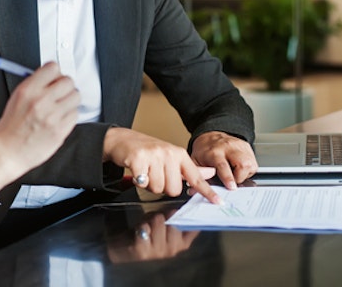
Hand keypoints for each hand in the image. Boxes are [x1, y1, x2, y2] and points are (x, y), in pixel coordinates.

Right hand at [0, 62, 78, 178]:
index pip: (53, 67)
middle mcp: (41, 101)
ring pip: (75, 96)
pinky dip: (69, 116)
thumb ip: (35, 84)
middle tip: (60, 93)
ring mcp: (52, 116)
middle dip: (65, 86)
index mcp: (28, 90)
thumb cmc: (11, 127)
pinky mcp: (60, 130)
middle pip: (68, 81)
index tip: (55, 78)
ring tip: (59, 108)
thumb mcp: (16, 98)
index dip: (55, 73)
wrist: (7, 153)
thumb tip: (53, 75)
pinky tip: (58, 120)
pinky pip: (75, 114)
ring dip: (69, 100)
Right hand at [103, 128, 220, 203]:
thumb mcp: (171, 157)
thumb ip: (190, 168)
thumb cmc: (148, 151)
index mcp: (179, 154)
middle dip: (163, 186)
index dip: (207, 191)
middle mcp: (168, 153)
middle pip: (173, 189)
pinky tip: (136, 171)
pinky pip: (143, 183)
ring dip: (150, 185)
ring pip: (158, 188)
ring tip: (145, 171)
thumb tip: (210, 172)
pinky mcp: (138, 158)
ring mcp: (154, 155)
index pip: (196, 176)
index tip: (218, 201)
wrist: (123, 139)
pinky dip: (139, 181)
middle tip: (155, 174)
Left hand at [107, 210, 199, 262]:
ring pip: (159, 222)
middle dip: (164, 215)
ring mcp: (158, 252)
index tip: (189, 203)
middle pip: (174, 223)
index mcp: (182, 243)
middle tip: (156, 218)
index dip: (192, 214)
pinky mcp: (143, 252)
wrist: (124, 247)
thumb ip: (175, 216)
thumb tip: (186, 201)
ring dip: (151, 219)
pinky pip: (145, 229)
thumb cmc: (148, 231)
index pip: (194, 227)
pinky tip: (139, 229)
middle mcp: (173, 250)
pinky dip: (141, 225)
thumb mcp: (164, 223)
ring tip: (146, 223)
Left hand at [191, 131, 257, 189]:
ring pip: (250, 164)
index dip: (228, 177)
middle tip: (233, 182)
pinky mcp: (246, 146)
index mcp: (214, 152)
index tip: (231, 187)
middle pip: (242, 164)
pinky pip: (253, 163)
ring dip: (244, 174)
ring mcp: (239, 146)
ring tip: (235, 174)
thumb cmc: (203, 151)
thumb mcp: (196, 162)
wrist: (209, 136)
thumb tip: (197, 190)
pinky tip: (239, 168)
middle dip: (240, 177)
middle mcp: (228, 147)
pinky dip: (247, 170)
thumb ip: (199, 175)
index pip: (223, 166)